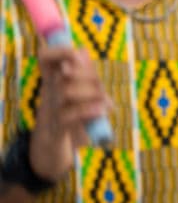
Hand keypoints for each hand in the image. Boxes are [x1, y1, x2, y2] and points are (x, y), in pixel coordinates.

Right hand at [31, 46, 108, 180]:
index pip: (46, 58)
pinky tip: (103, 109)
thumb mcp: (80, 94)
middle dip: (87, 75)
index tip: (76, 54)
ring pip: (66, 93)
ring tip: (105, 101)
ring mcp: (50, 112)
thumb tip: (83, 51)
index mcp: (53, 82)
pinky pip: (70, 116)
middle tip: (100, 86)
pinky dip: (89, 110)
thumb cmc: (71, 118)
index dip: (59, 52)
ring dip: (91, 93)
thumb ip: (84, 74)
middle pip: (64, 75)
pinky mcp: (57, 130)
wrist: (53, 151)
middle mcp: (48, 94)